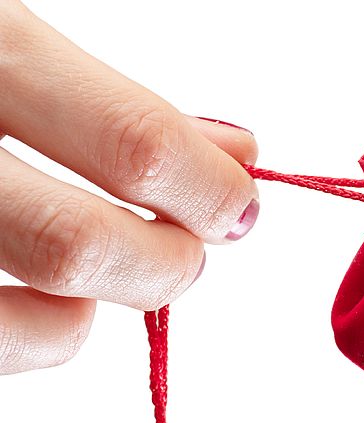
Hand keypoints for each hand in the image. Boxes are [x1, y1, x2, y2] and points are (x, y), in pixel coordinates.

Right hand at [0, 1, 258, 373]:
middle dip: (170, 262)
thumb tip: (238, 153)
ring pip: (40, 324)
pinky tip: (46, 299)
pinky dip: (44, 336)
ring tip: (116, 272)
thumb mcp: (10, 43)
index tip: (237, 206)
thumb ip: (116, 105)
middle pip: (85, 248)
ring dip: (106, 308)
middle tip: (188, 249)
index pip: (135, 144)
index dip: (211, 192)